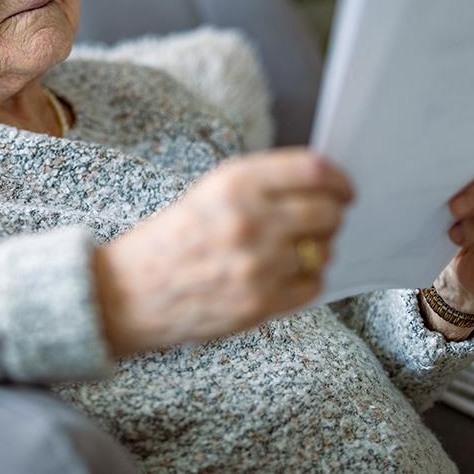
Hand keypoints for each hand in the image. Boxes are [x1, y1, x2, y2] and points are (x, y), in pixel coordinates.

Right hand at [94, 148, 352, 357]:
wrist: (128, 293)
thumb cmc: (170, 239)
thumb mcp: (208, 191)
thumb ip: (262, 184)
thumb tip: (320, 184)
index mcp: (234, 183)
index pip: (314, 170)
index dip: (339, 179)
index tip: (344, 188)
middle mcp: (250, 220)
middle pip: (328, 211)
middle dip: (331, 215)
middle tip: (320, 221)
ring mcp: (257, 265)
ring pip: (324, 250)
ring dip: (317, 250)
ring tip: (286, 252)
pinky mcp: (260, 304)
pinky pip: (313, 285)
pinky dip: (305, 280)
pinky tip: (280, 276)